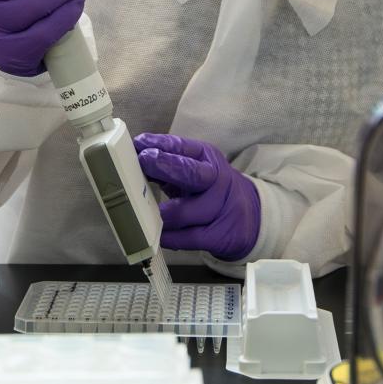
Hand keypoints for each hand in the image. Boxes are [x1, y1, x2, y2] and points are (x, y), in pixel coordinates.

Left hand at [134, 133, 260, 261]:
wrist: (250, 218)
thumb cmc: (210, 191)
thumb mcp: (193, 172)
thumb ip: (167, 167)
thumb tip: (132, 164)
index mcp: (207, 158)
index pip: (182, 147)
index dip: (159, 145)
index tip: (138, 145)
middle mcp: (216, 180)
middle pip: (190, 173)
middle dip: (163, 166)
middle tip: (143, 164)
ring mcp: (220, 208)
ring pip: (182, 212)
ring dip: (159, 215)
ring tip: (141, 215)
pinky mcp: (219, 235)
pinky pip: (187, 238)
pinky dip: (168, 237)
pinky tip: (157, 236)